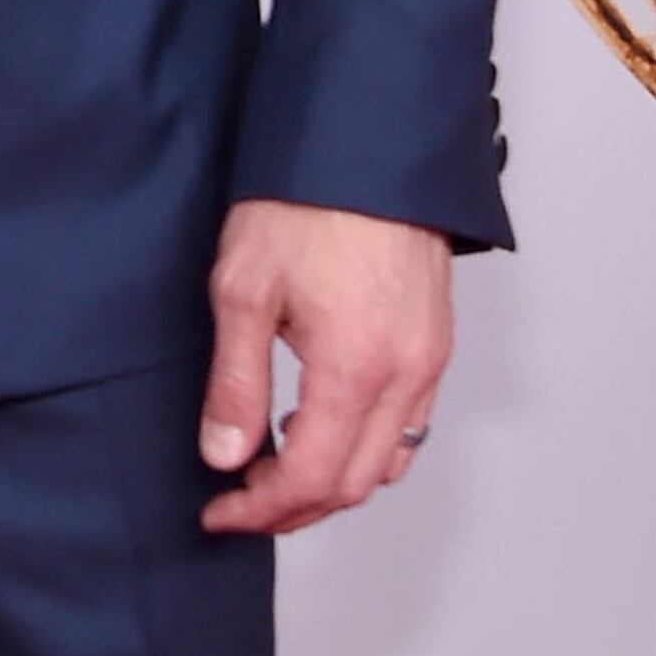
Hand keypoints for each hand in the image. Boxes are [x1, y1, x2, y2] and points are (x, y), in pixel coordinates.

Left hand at [196, 200, 451, 532]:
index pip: (309, 480)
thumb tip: (224, 456)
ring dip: (332, 482)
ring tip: (273, 469)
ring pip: (390, 462)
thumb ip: (236, 385)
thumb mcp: (243, 291)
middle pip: (354, 485)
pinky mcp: (436, 342)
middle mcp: (406, 374)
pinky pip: (410, 425)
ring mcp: (430, 359)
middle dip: (293, 509)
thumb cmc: (304, 202)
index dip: (259, 511)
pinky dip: (365, 448)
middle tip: (239, 502)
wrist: (365, 143)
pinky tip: (320, 427)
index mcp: (356, 368)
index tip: (219, 512)